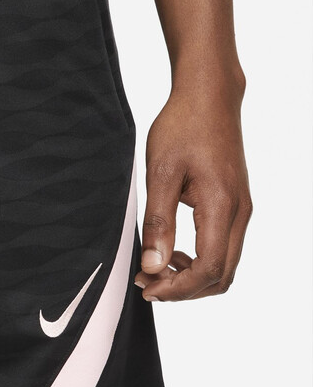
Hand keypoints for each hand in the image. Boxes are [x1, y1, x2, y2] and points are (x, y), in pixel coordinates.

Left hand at [136, 84, 251, 300]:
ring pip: (224, 264)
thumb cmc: (183, 127)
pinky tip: (172, 252)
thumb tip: (154, 265)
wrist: (209, 97)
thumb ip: (158, 221)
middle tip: (146, 282)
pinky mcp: (235, 204)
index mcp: (221, 206)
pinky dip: (199, 260)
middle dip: (184, 289)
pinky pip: (223, 246)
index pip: (209, 270)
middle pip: (221, 275)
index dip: (178, 289)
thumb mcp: (160, 172)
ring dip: (191, 277)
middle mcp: (239, 213)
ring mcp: (240, 209)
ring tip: (155, 268)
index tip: (146, 287)